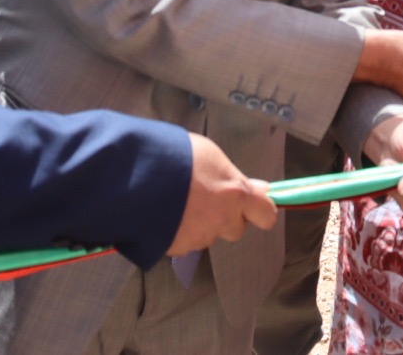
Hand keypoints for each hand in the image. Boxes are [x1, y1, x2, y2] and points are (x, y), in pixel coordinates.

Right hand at [165, 133, 277, 255]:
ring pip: (208, 235)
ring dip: (199, 224)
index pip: (266, 213)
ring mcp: (201, 237)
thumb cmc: (174, 156)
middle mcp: (223, 220)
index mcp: (236, 193)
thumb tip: (253, 187)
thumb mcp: (210, 155)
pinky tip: (165, 215)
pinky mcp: (179, 248)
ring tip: (178, 203)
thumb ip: (232, 176)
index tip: (256, 205)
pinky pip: (184, 242)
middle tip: (206, 200)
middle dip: (225, 218)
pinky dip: (178, 232)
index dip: (261, 210)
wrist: (136, 176)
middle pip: (236, 228)